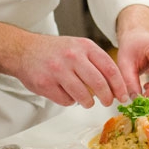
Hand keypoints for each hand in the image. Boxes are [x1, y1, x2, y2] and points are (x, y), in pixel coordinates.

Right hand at [0, 20, 129, 108]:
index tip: (123, 95)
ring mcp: (58, 70)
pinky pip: (66, 100)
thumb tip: (116, 85)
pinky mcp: (45, 83)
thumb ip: (96, 62)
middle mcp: (72, 57)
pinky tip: (67, 94)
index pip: (109, 68)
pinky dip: (70, 101)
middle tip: (108, 102)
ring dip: (88, 102)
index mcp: (84, 47)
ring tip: (88, 101)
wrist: (24, 50)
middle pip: (99, 83)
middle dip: (107, 97)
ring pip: (83, 95)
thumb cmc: (56, 51)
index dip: (119, 85)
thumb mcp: (79, 47)